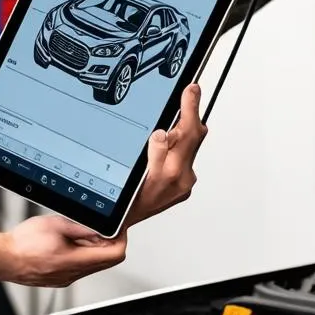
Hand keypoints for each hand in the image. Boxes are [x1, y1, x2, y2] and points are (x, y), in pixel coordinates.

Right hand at [5, 215, 126, 286]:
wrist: (4, 259)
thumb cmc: (23, 244)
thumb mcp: (56, 225)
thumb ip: (81, 227)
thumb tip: (99, 228)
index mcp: (75, 261)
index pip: (115, 255)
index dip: (120, 239)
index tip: (117, 229)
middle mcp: (73, 274)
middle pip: (106, 262)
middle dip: (107, 243)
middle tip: (99, 228)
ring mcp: (66, 279)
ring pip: (92, 266)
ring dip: (92, 250)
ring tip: (78, 235)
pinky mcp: (58, 279)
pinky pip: (79, 269)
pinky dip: (80, 256)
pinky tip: (67, 244)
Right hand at [125, 82, 206, 227]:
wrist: (121, 224)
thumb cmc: (121, 200)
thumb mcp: (130, 172)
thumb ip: (153, 153)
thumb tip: (163, 134)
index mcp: (170, 174)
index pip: (187, 134)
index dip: (190, 108)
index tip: (191, 90)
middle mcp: (181, 180)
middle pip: (194, 138)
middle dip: (191, 114)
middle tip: (190, 93)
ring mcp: (184, 185)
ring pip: (190, 147)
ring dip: (184, 131)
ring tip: (177, 114)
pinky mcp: (183, 188)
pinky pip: (185, 160)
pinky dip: (179, 148)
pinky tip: (169, 143)